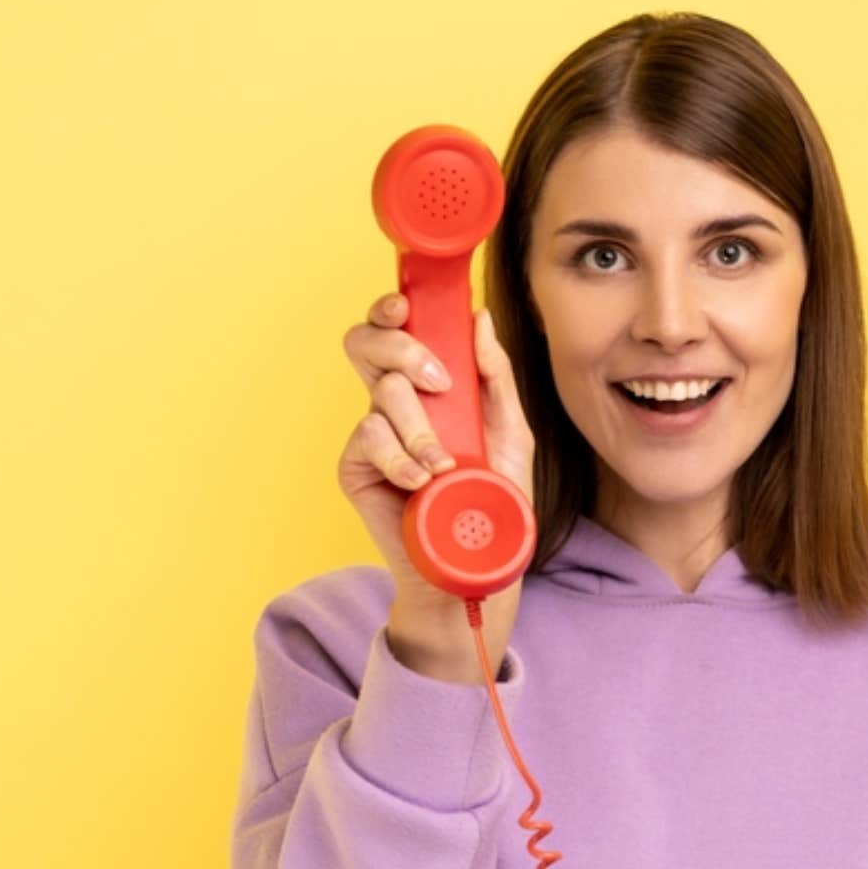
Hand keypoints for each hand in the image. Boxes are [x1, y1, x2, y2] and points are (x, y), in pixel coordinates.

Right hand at [336, 293, 534, 680]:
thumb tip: (481, 319)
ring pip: (379, 393)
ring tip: (443, 463)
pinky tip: (420, 482)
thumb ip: (495, 376)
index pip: (396, 329)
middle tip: (438, 382)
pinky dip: (401, 459)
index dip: (391, 308)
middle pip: (368, 343)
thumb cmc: (494, 497)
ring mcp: (373, 435)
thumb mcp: (510, 431)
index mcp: (426, 384)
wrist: (475, 563)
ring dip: (419, 427)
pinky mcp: (357, 468)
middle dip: (402, 348)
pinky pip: (369, 438)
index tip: (406, 305)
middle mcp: (394, 402)